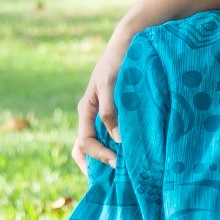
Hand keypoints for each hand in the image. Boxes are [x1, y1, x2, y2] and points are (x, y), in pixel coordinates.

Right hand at [72, 38, 128, 171]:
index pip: (84, 143)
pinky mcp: (118, 110)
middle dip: (96, 165)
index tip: (118, 162)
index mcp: (86, 110)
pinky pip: (113, 134)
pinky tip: (134, 154)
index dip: (99, 156)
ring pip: (99, 143)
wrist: (132, 39)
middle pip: (85, 148)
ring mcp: (104, 113)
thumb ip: (110, 110)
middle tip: (115, 180)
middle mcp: (92, 115)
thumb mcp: (111, 84)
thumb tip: (115, 140)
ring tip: (124, 173)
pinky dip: (119, 147)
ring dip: (107, 158)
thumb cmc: (120, 59)